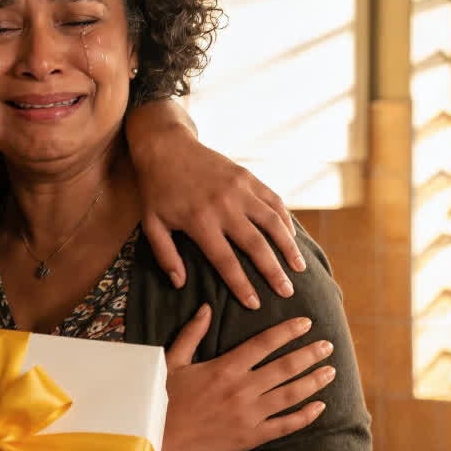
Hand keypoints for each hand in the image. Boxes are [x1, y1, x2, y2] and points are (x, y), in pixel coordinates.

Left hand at [130, 121, 303, 308]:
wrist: (166, 146)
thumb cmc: (157, 190)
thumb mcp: (151, 224)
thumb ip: (165, 255)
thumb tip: (180, 284)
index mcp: (199, 221)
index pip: (225, 261)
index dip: (241, 285)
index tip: (255, 304)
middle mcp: (223, 206)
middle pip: (255, 245)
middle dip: (273, 272)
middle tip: (287, 293)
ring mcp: (239, 189)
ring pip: (272, 222)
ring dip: (288, 247)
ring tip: (299, 268)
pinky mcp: (248, 176)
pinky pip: (273, 201)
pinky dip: (285, 220)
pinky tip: (292, 238)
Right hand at [157, 307, 333, 450]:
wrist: (160, 441)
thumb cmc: (162, 401)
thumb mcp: (172, 362)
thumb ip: (191, 334)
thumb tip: (205, 308)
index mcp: (224, 368)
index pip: (264, 343)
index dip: (287, 332)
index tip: (306, 323)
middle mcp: (242, 389)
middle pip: (285, 367)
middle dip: (310, 354)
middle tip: (328, 345)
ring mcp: (249, 414)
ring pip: (291, 395)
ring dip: (313, 382)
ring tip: (331, 371)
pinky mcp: (251, 437)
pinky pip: (285, 426)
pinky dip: (305, 417)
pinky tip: (319, 407)